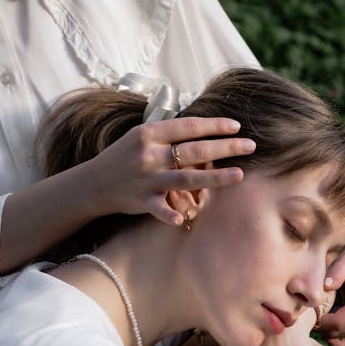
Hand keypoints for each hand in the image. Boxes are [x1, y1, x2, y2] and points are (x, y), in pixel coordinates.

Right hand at [85, 116, 255, 224]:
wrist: (94, 183)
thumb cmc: (124, 156)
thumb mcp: (142, 136)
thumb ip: (168, 134)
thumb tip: (202, 128)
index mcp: (150, 133)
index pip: (189, 126)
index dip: (214, 126)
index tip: (236, 126)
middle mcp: (149, 154)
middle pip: (194, 150)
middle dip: (225, 147)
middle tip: (250, 145)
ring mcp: (146, 178)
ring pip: (186, 177)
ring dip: (214, 178)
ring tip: (239, 175)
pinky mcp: (142, 200)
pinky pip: (159, 209)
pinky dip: (170, 215)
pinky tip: (184, 219)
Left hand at [316, 228, 344, 345]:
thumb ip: (336, 274)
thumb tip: (324, 288)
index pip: (339, 323)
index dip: (320, 323)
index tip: (305, 316)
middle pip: (343, 333)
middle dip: (323, 328)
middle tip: (306, 319)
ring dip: (332, 335)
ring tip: (315, 322)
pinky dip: (340, 336)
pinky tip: (325, 324)